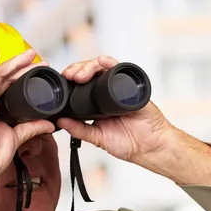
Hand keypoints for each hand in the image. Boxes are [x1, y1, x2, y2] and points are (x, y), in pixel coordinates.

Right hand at [0, 46, 54, 196]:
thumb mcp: (16, 138)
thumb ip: (31, 128)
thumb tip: (49, 124)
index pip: (10, 90)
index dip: (23, 79)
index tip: (38, 73)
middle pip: (6, 80)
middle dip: (22, 67)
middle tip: (37, 59)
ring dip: (13, 64)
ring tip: (29, 55)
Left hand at [56, 55, 173, 165]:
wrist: (150, 148)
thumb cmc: (128, 143)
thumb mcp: (97, 137)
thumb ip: (79, 130)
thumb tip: (60, 121)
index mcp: (97, 103)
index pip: (81, 83)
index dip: (71, 79)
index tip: (62, 82)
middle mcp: (108, 92)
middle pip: (90, 72)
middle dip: (77, 70)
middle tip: (70, 76)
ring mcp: (120, 88)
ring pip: (102, 68)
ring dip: (89, 66)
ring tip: (81, 74)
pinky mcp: (133, 87)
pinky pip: (121, 71)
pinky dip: (111, 63)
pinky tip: (102, 61)